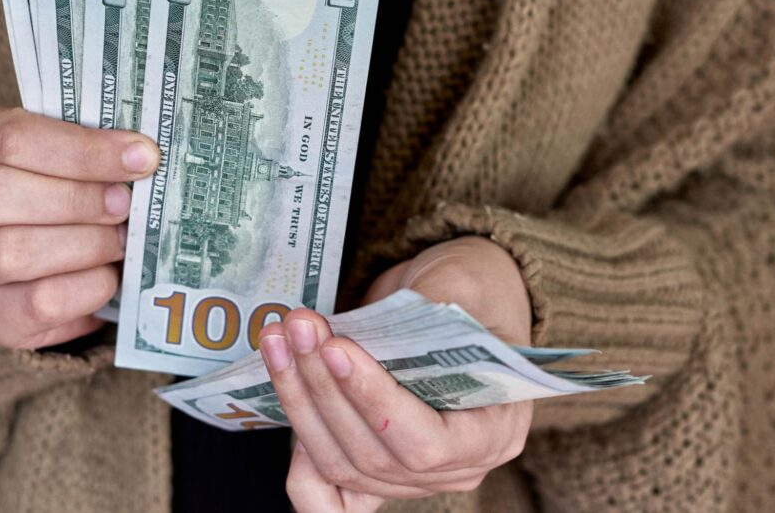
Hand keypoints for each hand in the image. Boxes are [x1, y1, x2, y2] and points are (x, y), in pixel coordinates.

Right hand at [0, 107, 158, 348]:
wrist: (50, 252)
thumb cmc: (63, 185)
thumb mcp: (68, 152)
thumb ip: (93, 148)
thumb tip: (144, 156)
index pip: (9, 139)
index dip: (81, 149)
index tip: (140, 156)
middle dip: (74, 199)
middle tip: (125, 203)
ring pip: (8, 253)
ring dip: (83, 244)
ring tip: (121, 239)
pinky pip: (34, 305)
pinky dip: (85, 289)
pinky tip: (110, 275)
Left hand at [258, 237, 533, 511]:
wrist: (460, 297)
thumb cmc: (472, 290)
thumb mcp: (463, 282)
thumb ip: (429, 306)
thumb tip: (371, 327)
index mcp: (495, 429)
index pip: (427, 443)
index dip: (375, 400)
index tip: (335, 347)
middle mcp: (457, 467)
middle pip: (373, 454)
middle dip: (324, 388)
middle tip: (297, 327)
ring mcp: (413, 476)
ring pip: (341, 464)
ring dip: (299, 402)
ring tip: (278, 340)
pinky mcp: (377, 468)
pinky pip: (330, 495)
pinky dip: (298, 463)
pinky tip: (285, 404)